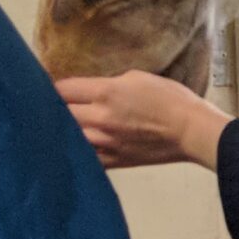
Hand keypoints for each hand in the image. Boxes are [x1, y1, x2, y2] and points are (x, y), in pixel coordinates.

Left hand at [58, 72, 230, 171]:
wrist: (192, 131)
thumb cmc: (171, 100)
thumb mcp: (137, 77)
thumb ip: (108, 84)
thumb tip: (92, 92)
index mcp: (106, 93)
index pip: (63, 88)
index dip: (51, 85)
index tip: (46, 84)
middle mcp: (101, 119)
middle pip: (61, 113)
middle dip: (54, 107)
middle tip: (49, 104)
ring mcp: (106, 143)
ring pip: (70, 138)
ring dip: (64, 131)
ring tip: (59, 126)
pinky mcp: (116, 160)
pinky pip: (87, 158)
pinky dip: (80, 151)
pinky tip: (76, 147)